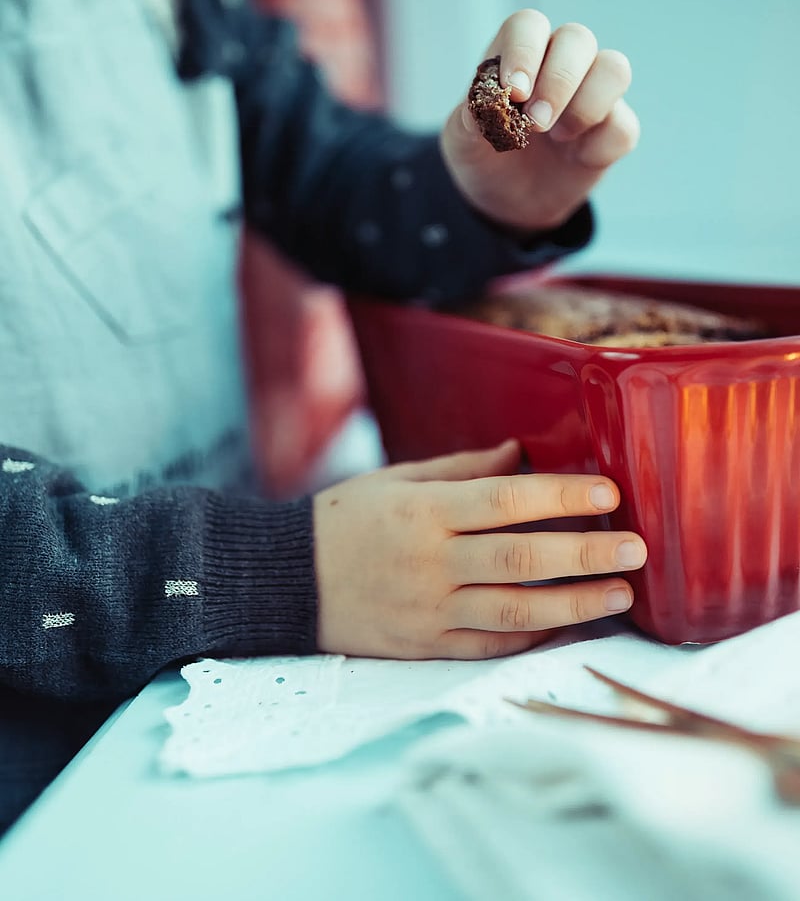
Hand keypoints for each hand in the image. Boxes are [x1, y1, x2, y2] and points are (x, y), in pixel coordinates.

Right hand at [313, 439, 645, 659]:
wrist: (287, 582)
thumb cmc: (343, 520)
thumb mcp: (394, 479)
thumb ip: (460, 468)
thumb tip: (519, 454)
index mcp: (423, 512)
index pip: (505, 501)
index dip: (561, 497)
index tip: (609, 493)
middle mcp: (430, 563)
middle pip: (521, 560)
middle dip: (586, 554)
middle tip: (636, 548)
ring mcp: (430, 611)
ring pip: (516, 610)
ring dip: (575, 603)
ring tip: (621, 594)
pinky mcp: (427, 645)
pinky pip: (491, 643)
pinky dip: (534, 633)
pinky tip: (571, 622)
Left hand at [440, 10, 639, 233]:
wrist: (505, 201)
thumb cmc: (484, 156)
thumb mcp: (462, 142)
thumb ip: (469, 120)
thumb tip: (482, 106)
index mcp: (518, 55)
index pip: (528, 26)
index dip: (524, 52)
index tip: (514, 93)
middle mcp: (560, 64)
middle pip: (578, 39)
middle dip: (558, 81)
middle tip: (536, 123)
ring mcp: (592, 94)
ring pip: (614, 69)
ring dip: (587, 104)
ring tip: (558, 136)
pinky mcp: (613, 130)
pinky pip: (623, 126)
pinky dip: (599, 145)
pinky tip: (576, 158)